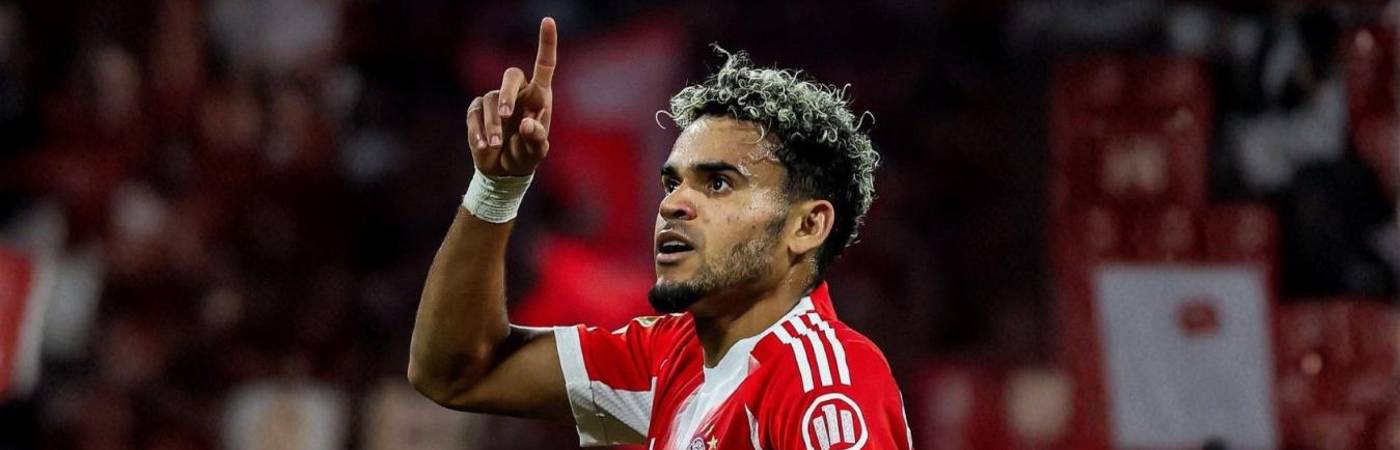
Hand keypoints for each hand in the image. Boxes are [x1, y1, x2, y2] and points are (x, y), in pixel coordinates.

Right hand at [467, 17, 556, 176]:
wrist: (503, 171)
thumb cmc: (525, 156)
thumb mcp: (535, 153)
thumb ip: (536, 140)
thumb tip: (527, 125)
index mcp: (538, 97)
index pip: (544, 65)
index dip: (546, 43)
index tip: (547, 20)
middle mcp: (518, 93)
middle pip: (511, 76)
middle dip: (508, 93)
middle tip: (507, 116)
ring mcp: (495, 100)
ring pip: (491, 101)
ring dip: (493, 125)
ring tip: (496, 146)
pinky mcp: (477, 111)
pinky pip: (474, 115)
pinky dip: (478, 131)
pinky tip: (484, 147)